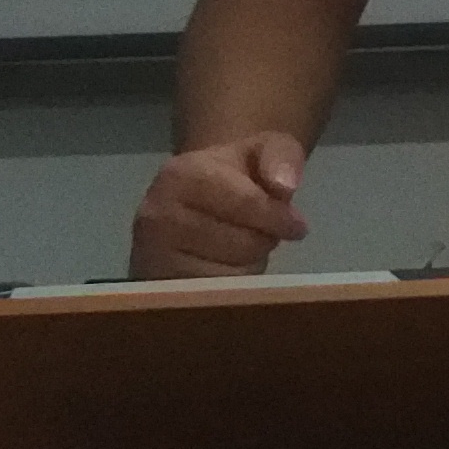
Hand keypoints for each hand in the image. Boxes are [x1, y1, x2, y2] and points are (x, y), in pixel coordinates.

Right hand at [131, 129, 310, 277]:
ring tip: (237, 244)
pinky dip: (230, 286)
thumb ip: (281, 157)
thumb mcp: (263, 150)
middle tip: (257, 231)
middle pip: (243, 243)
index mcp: (181, 174)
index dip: (279, 218)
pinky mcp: (156, 288)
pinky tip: (221, 265)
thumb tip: (285, 187)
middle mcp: (156, 215)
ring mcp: (151, 257)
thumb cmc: (231, 174)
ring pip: (231, 275)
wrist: (188, 201)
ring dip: (248, 264)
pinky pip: (215, 298)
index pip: (246, 203)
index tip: (297, 226)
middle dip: (264, 240)